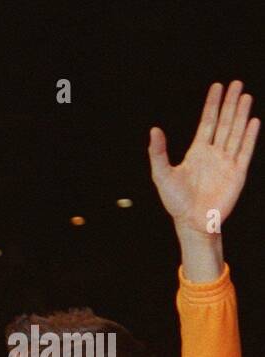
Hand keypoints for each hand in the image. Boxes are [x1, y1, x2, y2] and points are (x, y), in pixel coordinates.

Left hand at [149, 81, 257, 236]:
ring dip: (241, 114)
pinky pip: (245, 150)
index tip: (217, 86)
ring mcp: (227, 162)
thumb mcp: (162, 175)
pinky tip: (253, 121)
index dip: (212, 104)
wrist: (191, 222)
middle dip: (230, 103)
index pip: (207, 122)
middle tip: (236, 83)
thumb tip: (154, 130)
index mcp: (197, 152)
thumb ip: (158, 153)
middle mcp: (214, 153)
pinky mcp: (238, 173)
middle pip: (224, 122)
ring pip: (236, 132)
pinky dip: (249, 136)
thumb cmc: (175, 201)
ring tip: (246, 96)